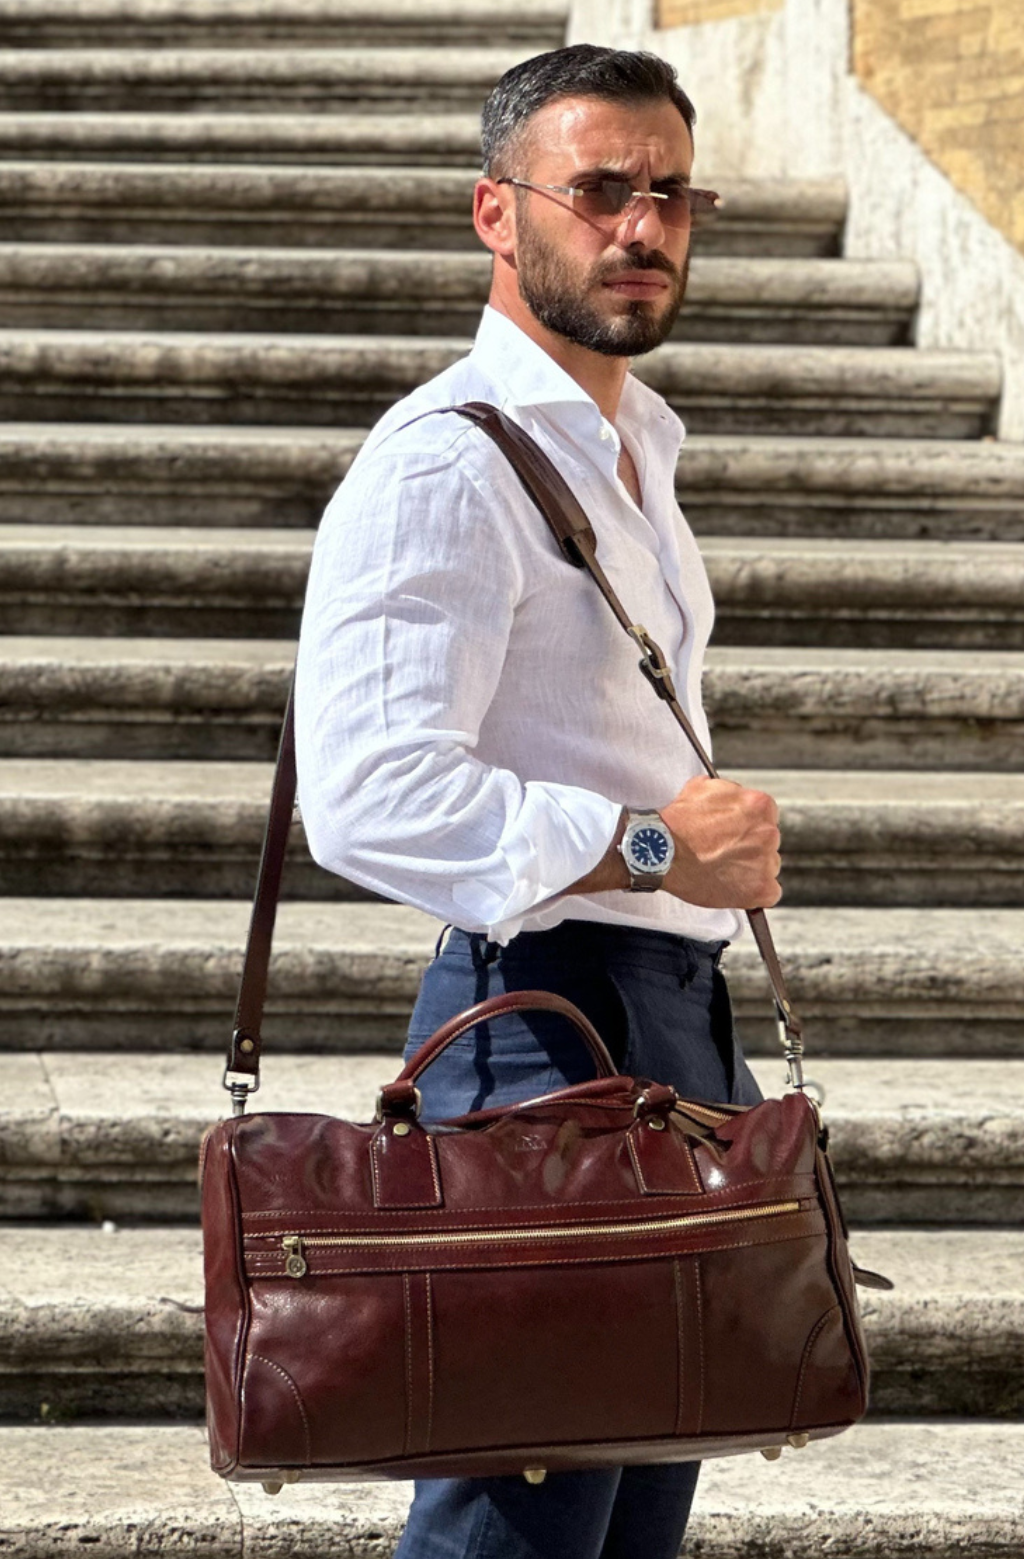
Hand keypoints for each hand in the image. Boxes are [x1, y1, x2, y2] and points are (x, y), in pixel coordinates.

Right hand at [660, 776, 781, 908]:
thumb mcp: (702, 787)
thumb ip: (728, 791)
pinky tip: (733, 886)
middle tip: (723, 850)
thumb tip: (732, 794)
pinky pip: (769, 893)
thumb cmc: (678, 824)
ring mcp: (766, 863)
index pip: (765, 815)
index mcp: (759, 806)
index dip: (746, 824)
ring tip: (722, 868)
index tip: (733, 831)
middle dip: (748, 845)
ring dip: (751, 867)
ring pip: (768, 865)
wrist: (662, 853)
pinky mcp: (761, 890)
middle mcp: (768, 833)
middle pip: (767, 840)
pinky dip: (753, 892)